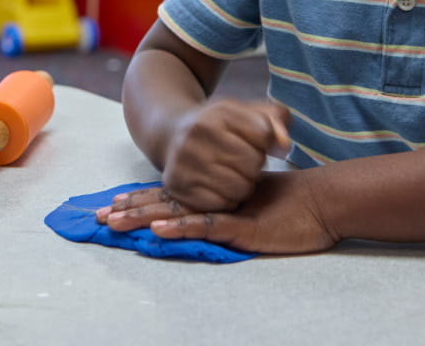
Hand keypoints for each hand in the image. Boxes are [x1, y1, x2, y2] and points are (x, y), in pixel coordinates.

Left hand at [100, 171, 338, 254]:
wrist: (326, 202)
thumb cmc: (298, 208)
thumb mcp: (259, 209)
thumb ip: (236, 210)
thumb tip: (211, 217)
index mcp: (218, 196)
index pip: (173, 196)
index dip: (144, 199)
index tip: (115, 202)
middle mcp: (217, 201)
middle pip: (165, 203)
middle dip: (130, 209)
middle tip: (98, 215)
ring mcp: (229, 212)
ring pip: (176, 213)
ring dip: (143, 217)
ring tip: (113, 221)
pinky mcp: (242, 226)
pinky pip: (206, 225)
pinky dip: (180, 226)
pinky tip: (157, 229)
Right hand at [161, 99, 290, 211]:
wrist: (172, 134)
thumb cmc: (220, 125)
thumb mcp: (247, 111)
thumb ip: (276, 119)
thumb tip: (284, 147)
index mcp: (219, 111)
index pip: (264, 135)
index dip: (265, 142)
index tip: (254, 141)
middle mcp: (197, 133)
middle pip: (253, 163)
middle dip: (255, 165)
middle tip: (243, 161)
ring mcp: (184, 161)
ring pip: (240, 188)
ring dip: (244, 185)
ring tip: (234, 174)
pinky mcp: (177, 186)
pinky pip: (221, 205)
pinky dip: (227, 200)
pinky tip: (221, 187)